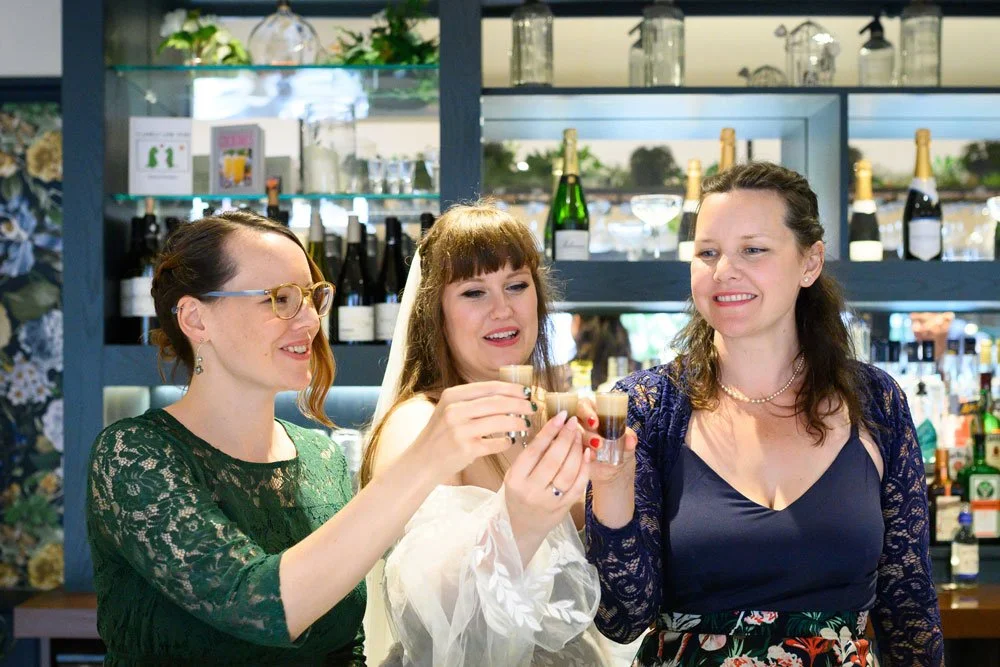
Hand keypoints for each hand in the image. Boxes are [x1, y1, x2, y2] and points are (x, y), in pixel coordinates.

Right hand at [412, 381, 534, 478]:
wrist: (422, 461)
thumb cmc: (441, 435)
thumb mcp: (449, 410)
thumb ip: (473, 401)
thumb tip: (508, 394)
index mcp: (452, 396)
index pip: (489, 387)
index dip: (512, 388)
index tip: (527, 391)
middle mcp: (454, 411)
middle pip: (497, 403)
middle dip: (520, 404)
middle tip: (533, 407)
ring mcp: (460, 430)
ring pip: (499, 422)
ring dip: (517, 422)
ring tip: (527, 424)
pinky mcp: (465, 449)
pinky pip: (495, 443)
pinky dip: (506, 441)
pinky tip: (510, 441)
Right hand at [504, 411, 590, 547]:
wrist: (521, 526)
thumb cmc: (518, 493)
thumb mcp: (516, 473)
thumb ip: (532, 455)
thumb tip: (553, 427)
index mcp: (515, 479)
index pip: (534, 451)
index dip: (549, 431)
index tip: (561, 416)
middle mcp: (531, 491)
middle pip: (553, 460)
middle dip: (566, 437)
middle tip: (573, 422)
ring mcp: (549, 502)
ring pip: (568, 472)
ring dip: (576, 450)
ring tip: (578, 435)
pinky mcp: (563, 509)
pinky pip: (578, 485)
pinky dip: (584, 468)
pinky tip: (586, 453)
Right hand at [576, 397, 636, 487]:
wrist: (615, 470)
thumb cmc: (620, 448)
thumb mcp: (627, 443)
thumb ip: (629, 438)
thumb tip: (630, 440)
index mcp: (593, 411)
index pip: (583, 404)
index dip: (586, 412)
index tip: (595, 423)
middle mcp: (580, 422)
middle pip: (573, 419)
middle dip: (583, 430)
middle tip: (597, 441)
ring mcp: (573, 436)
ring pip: (570, 435)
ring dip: (583, 443)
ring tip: (597, 452)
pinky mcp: (570, 450)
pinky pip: (568, 449)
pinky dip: (578, 454)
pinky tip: (589, 459)